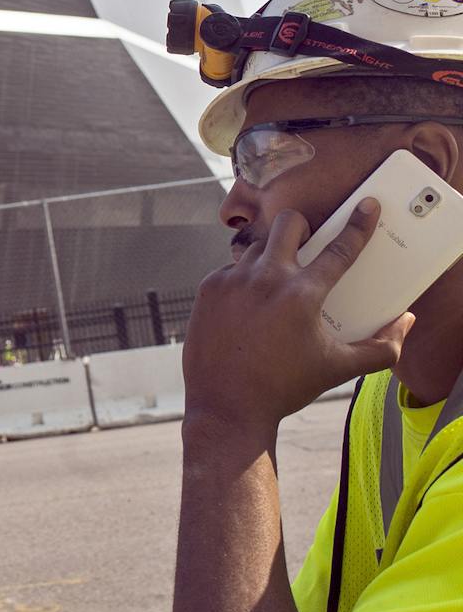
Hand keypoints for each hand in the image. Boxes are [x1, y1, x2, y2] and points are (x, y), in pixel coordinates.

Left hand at [182, 198, 412, 431]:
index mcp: (302, 294)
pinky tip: (248, 307)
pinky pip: (231, 269)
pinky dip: (243, 281)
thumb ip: (382, 347)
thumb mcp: (339, 368)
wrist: (227, 406)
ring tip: (276, 286)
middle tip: (308, 244)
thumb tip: (404, 322)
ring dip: (271, 257)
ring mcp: (232, 280)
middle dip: (303, 227)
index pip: (340, 249)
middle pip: (288, 223)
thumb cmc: (285, 386)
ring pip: (257, 246)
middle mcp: (266, 278)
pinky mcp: (207, 288)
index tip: (367, 205)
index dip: (358, 225)